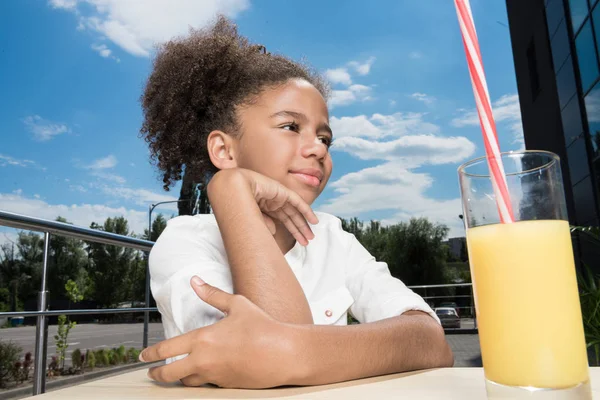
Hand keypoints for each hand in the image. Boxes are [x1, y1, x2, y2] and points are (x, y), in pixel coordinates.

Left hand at [141, 277, 299, 388]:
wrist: (283, 353)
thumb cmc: (262, 326)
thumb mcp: (237, 304)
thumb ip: (212, 294)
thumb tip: (195, 281)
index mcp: (203, 339)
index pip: (167, 349)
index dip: (151, 353)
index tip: (143, 355)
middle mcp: (204, 361)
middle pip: (170, 373)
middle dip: (157, 373)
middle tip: (151, 372)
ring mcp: (215, 376)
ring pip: (187, 382)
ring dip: (179, 378)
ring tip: (176, 374)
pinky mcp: (226, 386)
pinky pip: (207, 384)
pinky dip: (201, 379)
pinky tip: (204, 373)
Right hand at [211, 168, 318, 245]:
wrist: (235, 188)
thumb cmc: (237, 202)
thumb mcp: (253, 217)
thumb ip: (264, 223)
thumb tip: (275, 232)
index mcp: (265, 207)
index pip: (282, 220)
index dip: (291, 231)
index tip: (299, 242)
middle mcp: (273, 202)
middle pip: (290, 218)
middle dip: (299, 230)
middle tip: (308, 241)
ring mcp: (279, 196)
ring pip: (295, 213)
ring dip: (303, 224)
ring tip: (311, 236)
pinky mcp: (283, 192)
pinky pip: (298, 203)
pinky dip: (307, 211)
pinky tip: (314, 221)